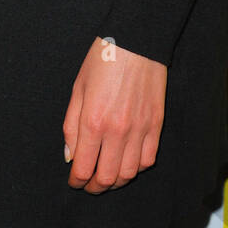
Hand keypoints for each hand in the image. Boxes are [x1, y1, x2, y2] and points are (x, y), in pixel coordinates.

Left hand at [62, 38, 165, 193]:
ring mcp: (140, 129)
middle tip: (88, 185)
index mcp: (93, 121)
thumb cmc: (102, 60)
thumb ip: (71, 126)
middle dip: (94, 187)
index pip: (84, 168)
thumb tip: (70, 156)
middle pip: (107, 178)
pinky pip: (148, 160)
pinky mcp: (156, 125)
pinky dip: (137, 168)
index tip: (74, 181)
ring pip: (129, 174)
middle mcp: (117, 131)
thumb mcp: (78, 89)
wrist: (136, 41)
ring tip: (107, 178)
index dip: (77, 181)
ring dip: (115, 182)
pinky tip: (127, 163)